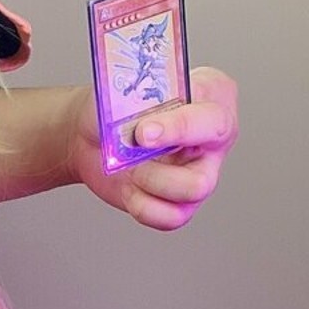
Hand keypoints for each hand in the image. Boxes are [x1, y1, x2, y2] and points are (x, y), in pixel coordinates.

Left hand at [69, 66, 238, 230]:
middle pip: (204, 177)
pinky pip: (170, 218)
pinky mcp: (181, 203)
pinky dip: (142, 205)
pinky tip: (130, 186)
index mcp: (213, 96)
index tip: (143, 133)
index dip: (178, 129)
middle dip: (157, 172)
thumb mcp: (123, 90)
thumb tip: (134, 124)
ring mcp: (201, 174)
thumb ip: (136, 102)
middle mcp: (213, 139)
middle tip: (131, 154)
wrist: (94, 135)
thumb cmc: (117, 106)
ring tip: (130, 166)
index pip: (211, 121)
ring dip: (149, 182)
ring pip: (190, 194)